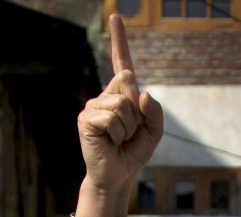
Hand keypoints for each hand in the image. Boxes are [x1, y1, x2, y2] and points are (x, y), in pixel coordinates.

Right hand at [77, 15, 163, 203]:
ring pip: (122, 103)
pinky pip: (112, 117)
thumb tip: (141, 94)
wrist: (118, 176)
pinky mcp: (86, 118)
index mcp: (121, 94)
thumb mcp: (154, 132)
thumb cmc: (133, 153)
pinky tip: (110, 142)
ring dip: (128, 127)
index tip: (115, 16)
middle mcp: (105, 95)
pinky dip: (118, 133)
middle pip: (128, 83)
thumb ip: (154, 111)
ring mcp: (93, 105)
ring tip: (120, 139)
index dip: (119, 40)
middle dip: (137, 113)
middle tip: (129, 133)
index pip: (121, 62)